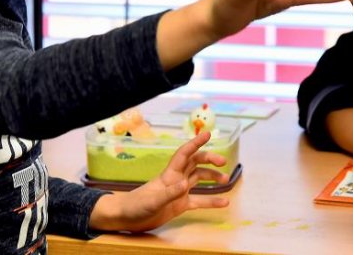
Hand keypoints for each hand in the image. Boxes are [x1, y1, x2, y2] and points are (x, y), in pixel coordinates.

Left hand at [88, 131, 228, 232]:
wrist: (127, 218)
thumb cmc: (136, 206)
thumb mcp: (152, 201)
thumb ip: (169, 193)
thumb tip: (186, 184)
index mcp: (169, 174)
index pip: (184, 154)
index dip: (195, 143)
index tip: (207, 134)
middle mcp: (176, 179)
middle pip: (195, 163)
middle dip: (209, 159)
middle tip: (223, 162)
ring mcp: (179, 192)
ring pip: (199, 179)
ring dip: (212, 178)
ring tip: (226, 180)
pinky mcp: (180, 205)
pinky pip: (199, 201)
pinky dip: (211, 201)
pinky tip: (223, 203)